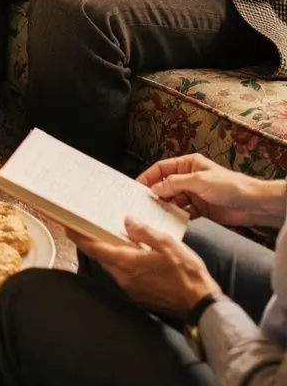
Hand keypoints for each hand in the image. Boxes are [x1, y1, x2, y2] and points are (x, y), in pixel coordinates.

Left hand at [72, 218, 219, 317]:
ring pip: (113, 267)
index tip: (68, 227)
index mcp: (128, 264)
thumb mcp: (166, 244)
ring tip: (108, 237)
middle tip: (85, 228)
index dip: (80, 237)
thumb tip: (127, 221)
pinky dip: (122, 263)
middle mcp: (125, 279)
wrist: (201, 304)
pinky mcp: (141, 296)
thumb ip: (143, 232)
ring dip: (108, 253)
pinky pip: (124, 275)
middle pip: (102, 258)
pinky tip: (130, 254)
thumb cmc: (187, 274)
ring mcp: (132, 290)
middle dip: (92, 243)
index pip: (96, 249)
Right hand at [139, 153, 286, 227]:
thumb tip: (155, 188)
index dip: (148, 176)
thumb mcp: (198, 181)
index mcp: (188, 164)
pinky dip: (177, 216)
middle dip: (155, 194)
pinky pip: (183, 212)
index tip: (136, 187)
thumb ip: (175, 183)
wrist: (251, 204)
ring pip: (173, 200)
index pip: (162, 168)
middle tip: (142, 204)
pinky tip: (170, 221)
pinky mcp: (200, 209)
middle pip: (166, 185)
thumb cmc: (228, 186)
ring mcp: (194, 194)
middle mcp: (189, 178)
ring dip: (165, 207)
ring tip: (153, 215)